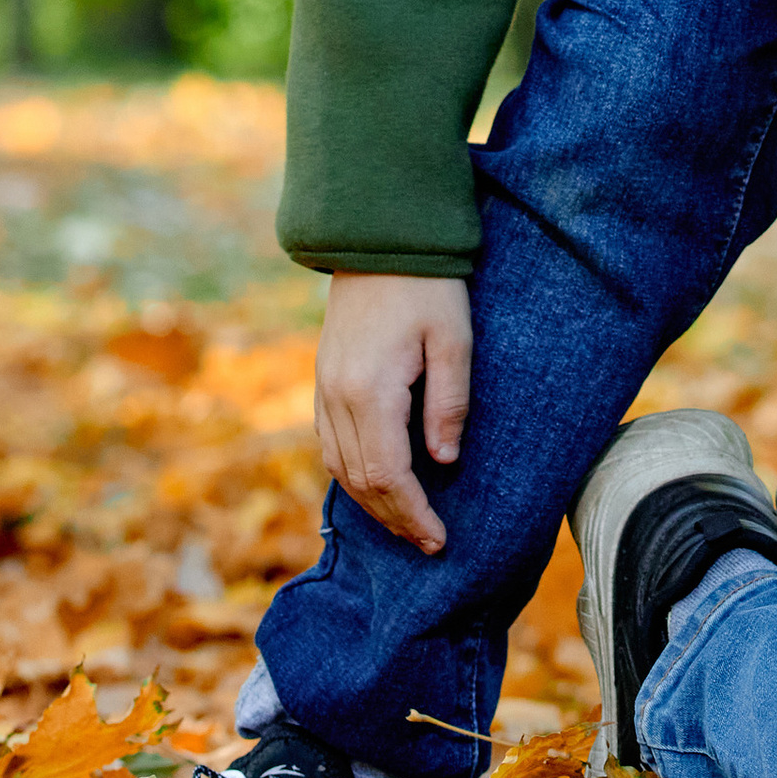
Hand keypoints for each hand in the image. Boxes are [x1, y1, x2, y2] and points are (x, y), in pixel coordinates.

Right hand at [312, 274, 472, 552]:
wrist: (379, 234)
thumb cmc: (427, 284)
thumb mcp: (453, 338)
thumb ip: (450, 402)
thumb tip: (444, 462)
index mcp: (370, 390)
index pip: (387, 475)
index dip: (413, 513)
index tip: (440, 539)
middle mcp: (337, 395)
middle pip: (360, 479)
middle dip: (394, 518)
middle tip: (428, 542)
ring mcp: (324, 386)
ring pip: (338, 466)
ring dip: (371, 502)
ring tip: (405, 522)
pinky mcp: (323, 376)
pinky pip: (328, 441)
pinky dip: (350, 472)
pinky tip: (374, 482)